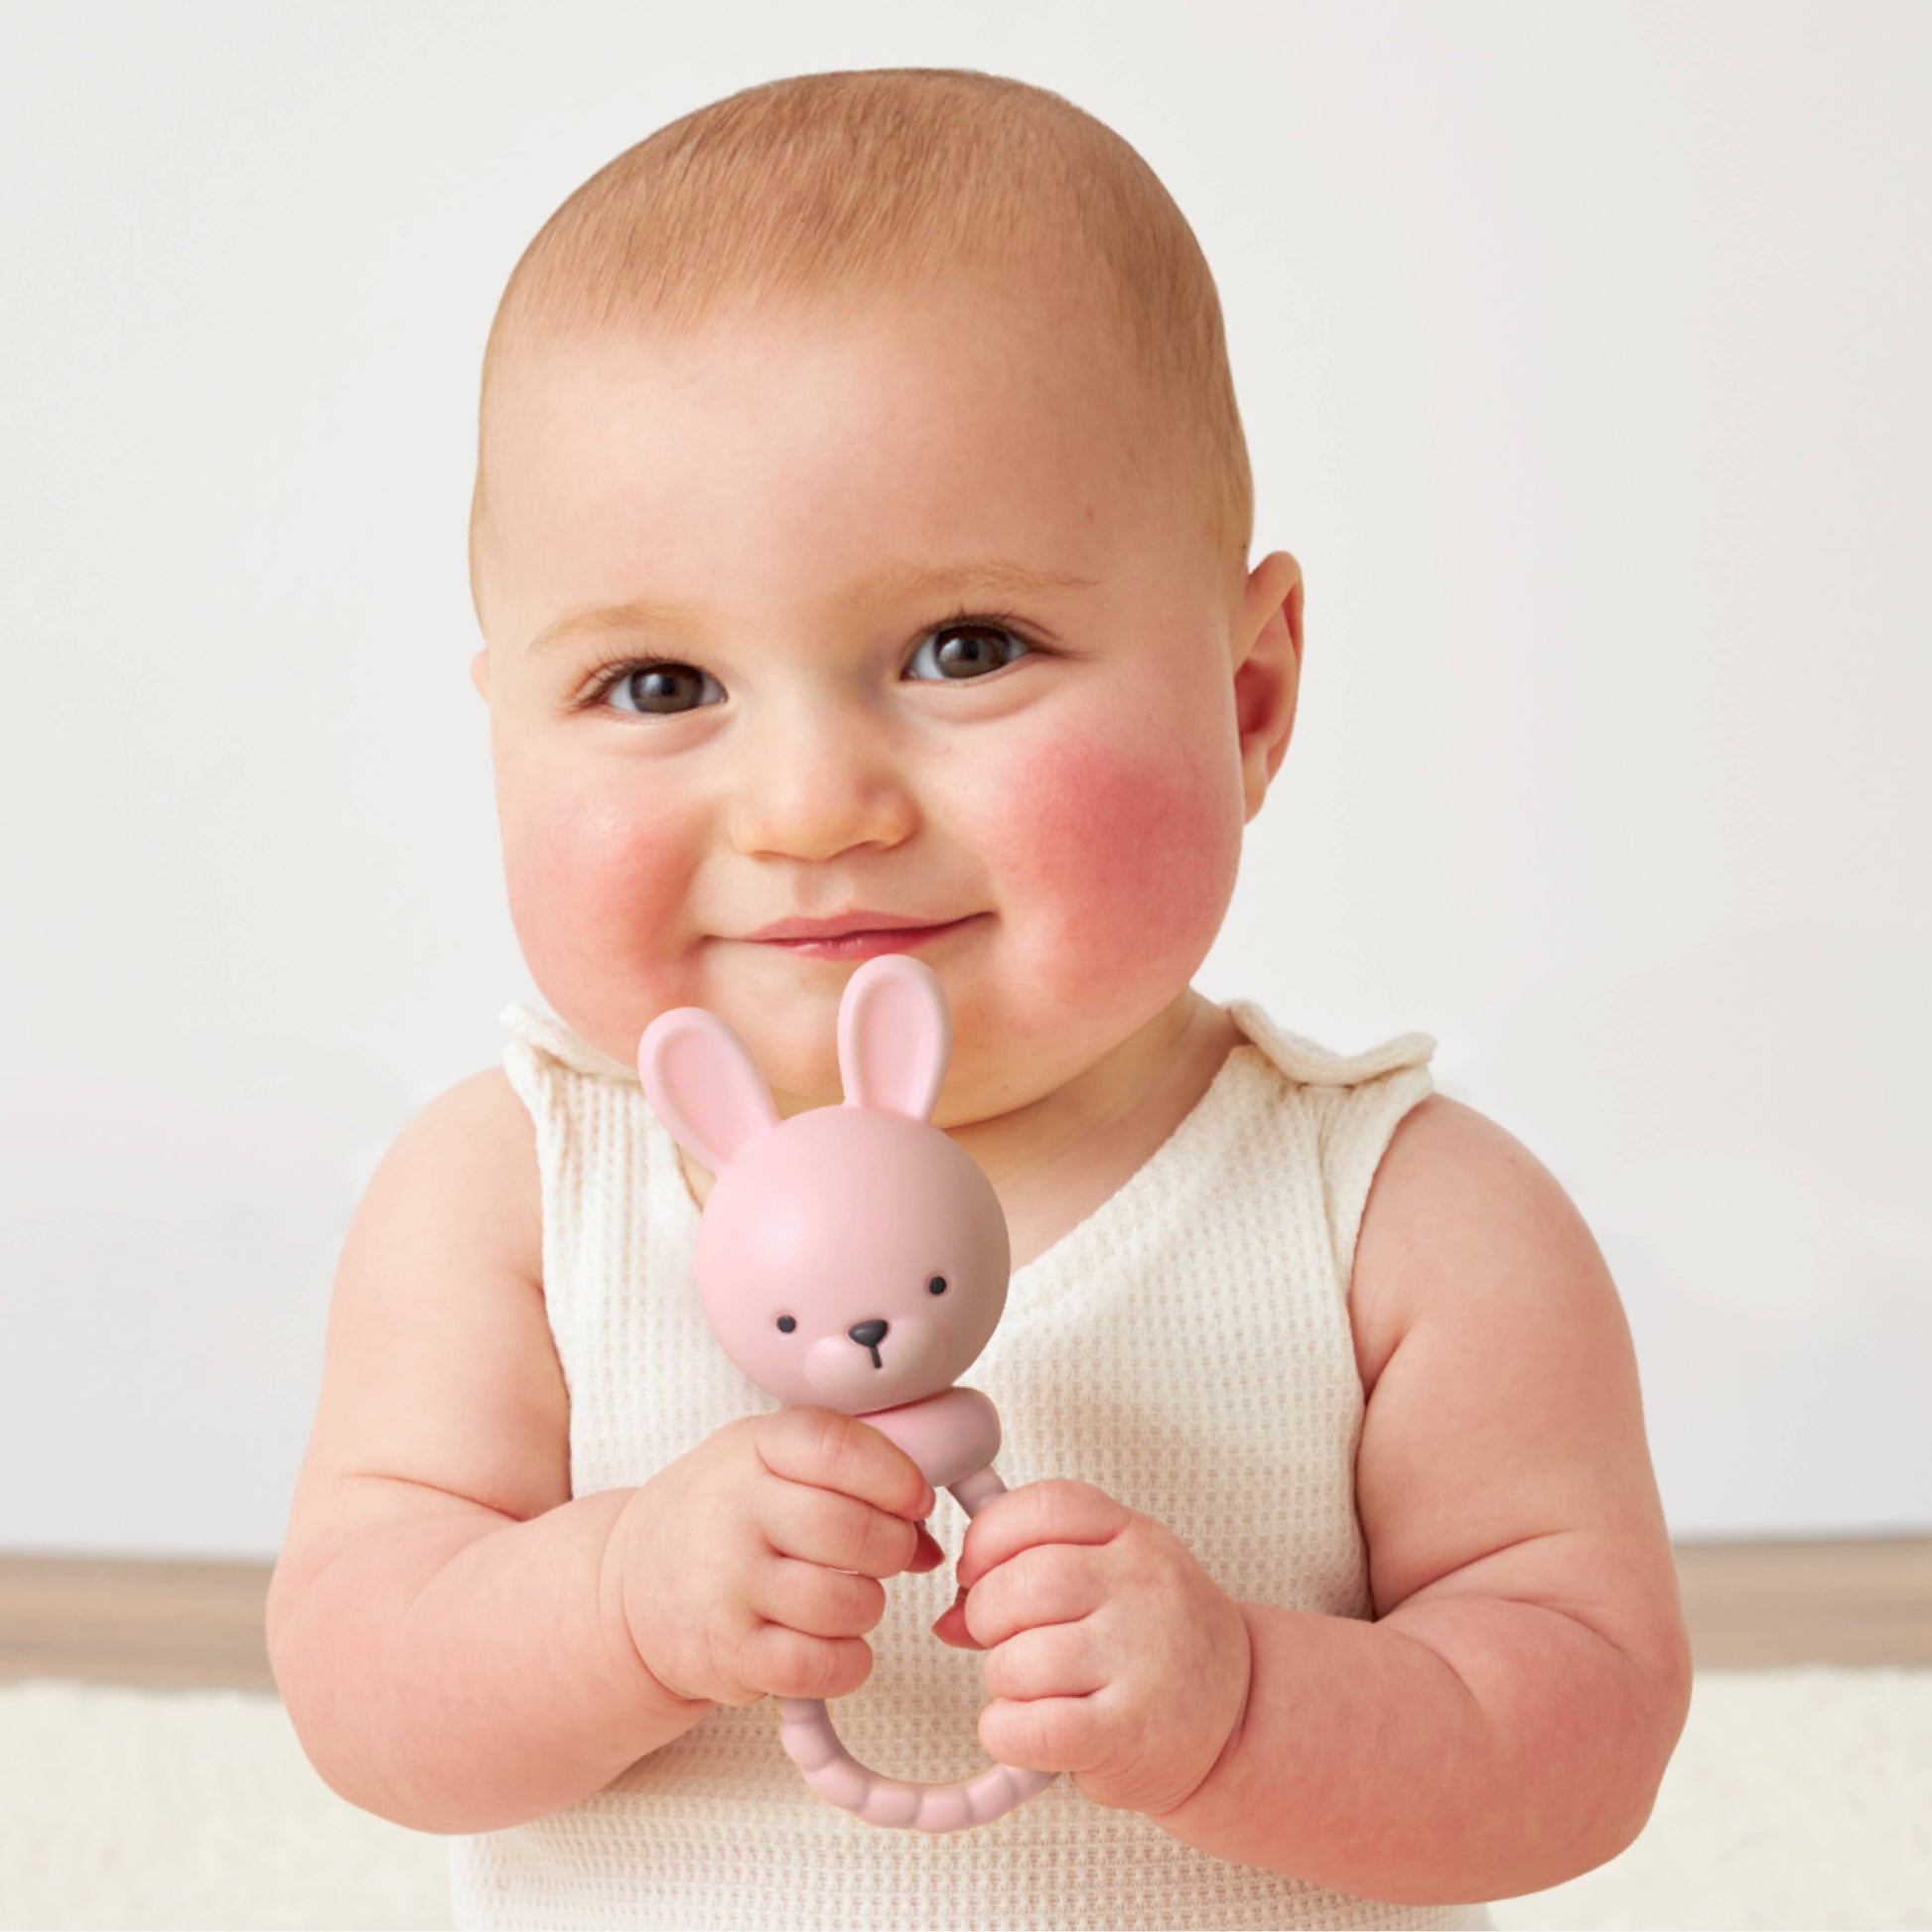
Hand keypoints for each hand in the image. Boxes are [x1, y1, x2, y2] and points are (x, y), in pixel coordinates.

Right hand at [613, 1407, 943, 1708]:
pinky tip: (830, 1644)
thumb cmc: (721, 1518)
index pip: (836, 1445)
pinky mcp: (729, 1656)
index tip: (912, 1498)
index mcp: (753, 1449)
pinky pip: (824, 1665)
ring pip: (848, 1602)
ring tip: (843, 1598)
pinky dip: (848, 1661)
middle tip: (882, 1554)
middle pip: (853, 1531)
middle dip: (891, 1548)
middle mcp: (735, 1512)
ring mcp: (728, 1586)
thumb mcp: (767, 1465)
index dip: (893, 1474)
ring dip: (866, 1606)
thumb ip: (849, 1481)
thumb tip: (928, 1545)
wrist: (627, 1587)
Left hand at [932, 1478, 1251, 1816]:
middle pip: (1022, 1583)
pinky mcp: (1128, 1734)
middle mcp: (1144, 1588)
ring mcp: (1142, 1660)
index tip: (977, 1570)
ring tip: (1030, 1688)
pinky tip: (1026, 1729)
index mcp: (1135, 1537)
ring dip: (1000, 1680)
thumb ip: (1037, 1570)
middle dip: (986, 1615)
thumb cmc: (1163, 1641)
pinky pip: (1030, 1728)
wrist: (1242, 1717)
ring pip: (1017, 1659)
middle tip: (1001, 1639)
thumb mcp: (1119, 1575)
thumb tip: (948, 1616)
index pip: (1044, 1507)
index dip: (989, 1537)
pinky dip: (1005, 1731)